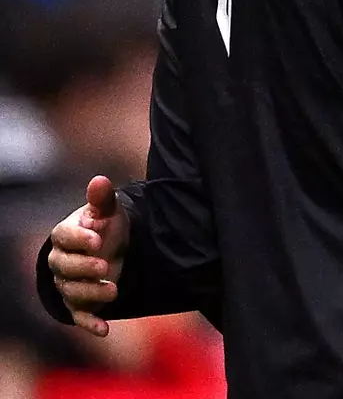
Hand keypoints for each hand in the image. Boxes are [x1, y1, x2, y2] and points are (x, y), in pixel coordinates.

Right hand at [47, 175, 130, 336]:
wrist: (112, 248)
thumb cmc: (105, 227)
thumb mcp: (108, 212)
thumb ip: (103, 199)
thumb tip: (100, 180)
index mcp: (64, 236)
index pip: (62, 237)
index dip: (78, 239)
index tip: (98, 239)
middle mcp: (60, 262)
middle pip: (64, 267)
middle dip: (84, 268)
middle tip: (105, 265)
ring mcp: (67, 284)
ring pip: (71, 292)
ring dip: (92, 293)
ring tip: (115, 290)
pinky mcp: (78, 304)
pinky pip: (79, 316)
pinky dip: (91, 323)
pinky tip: (104, 330)